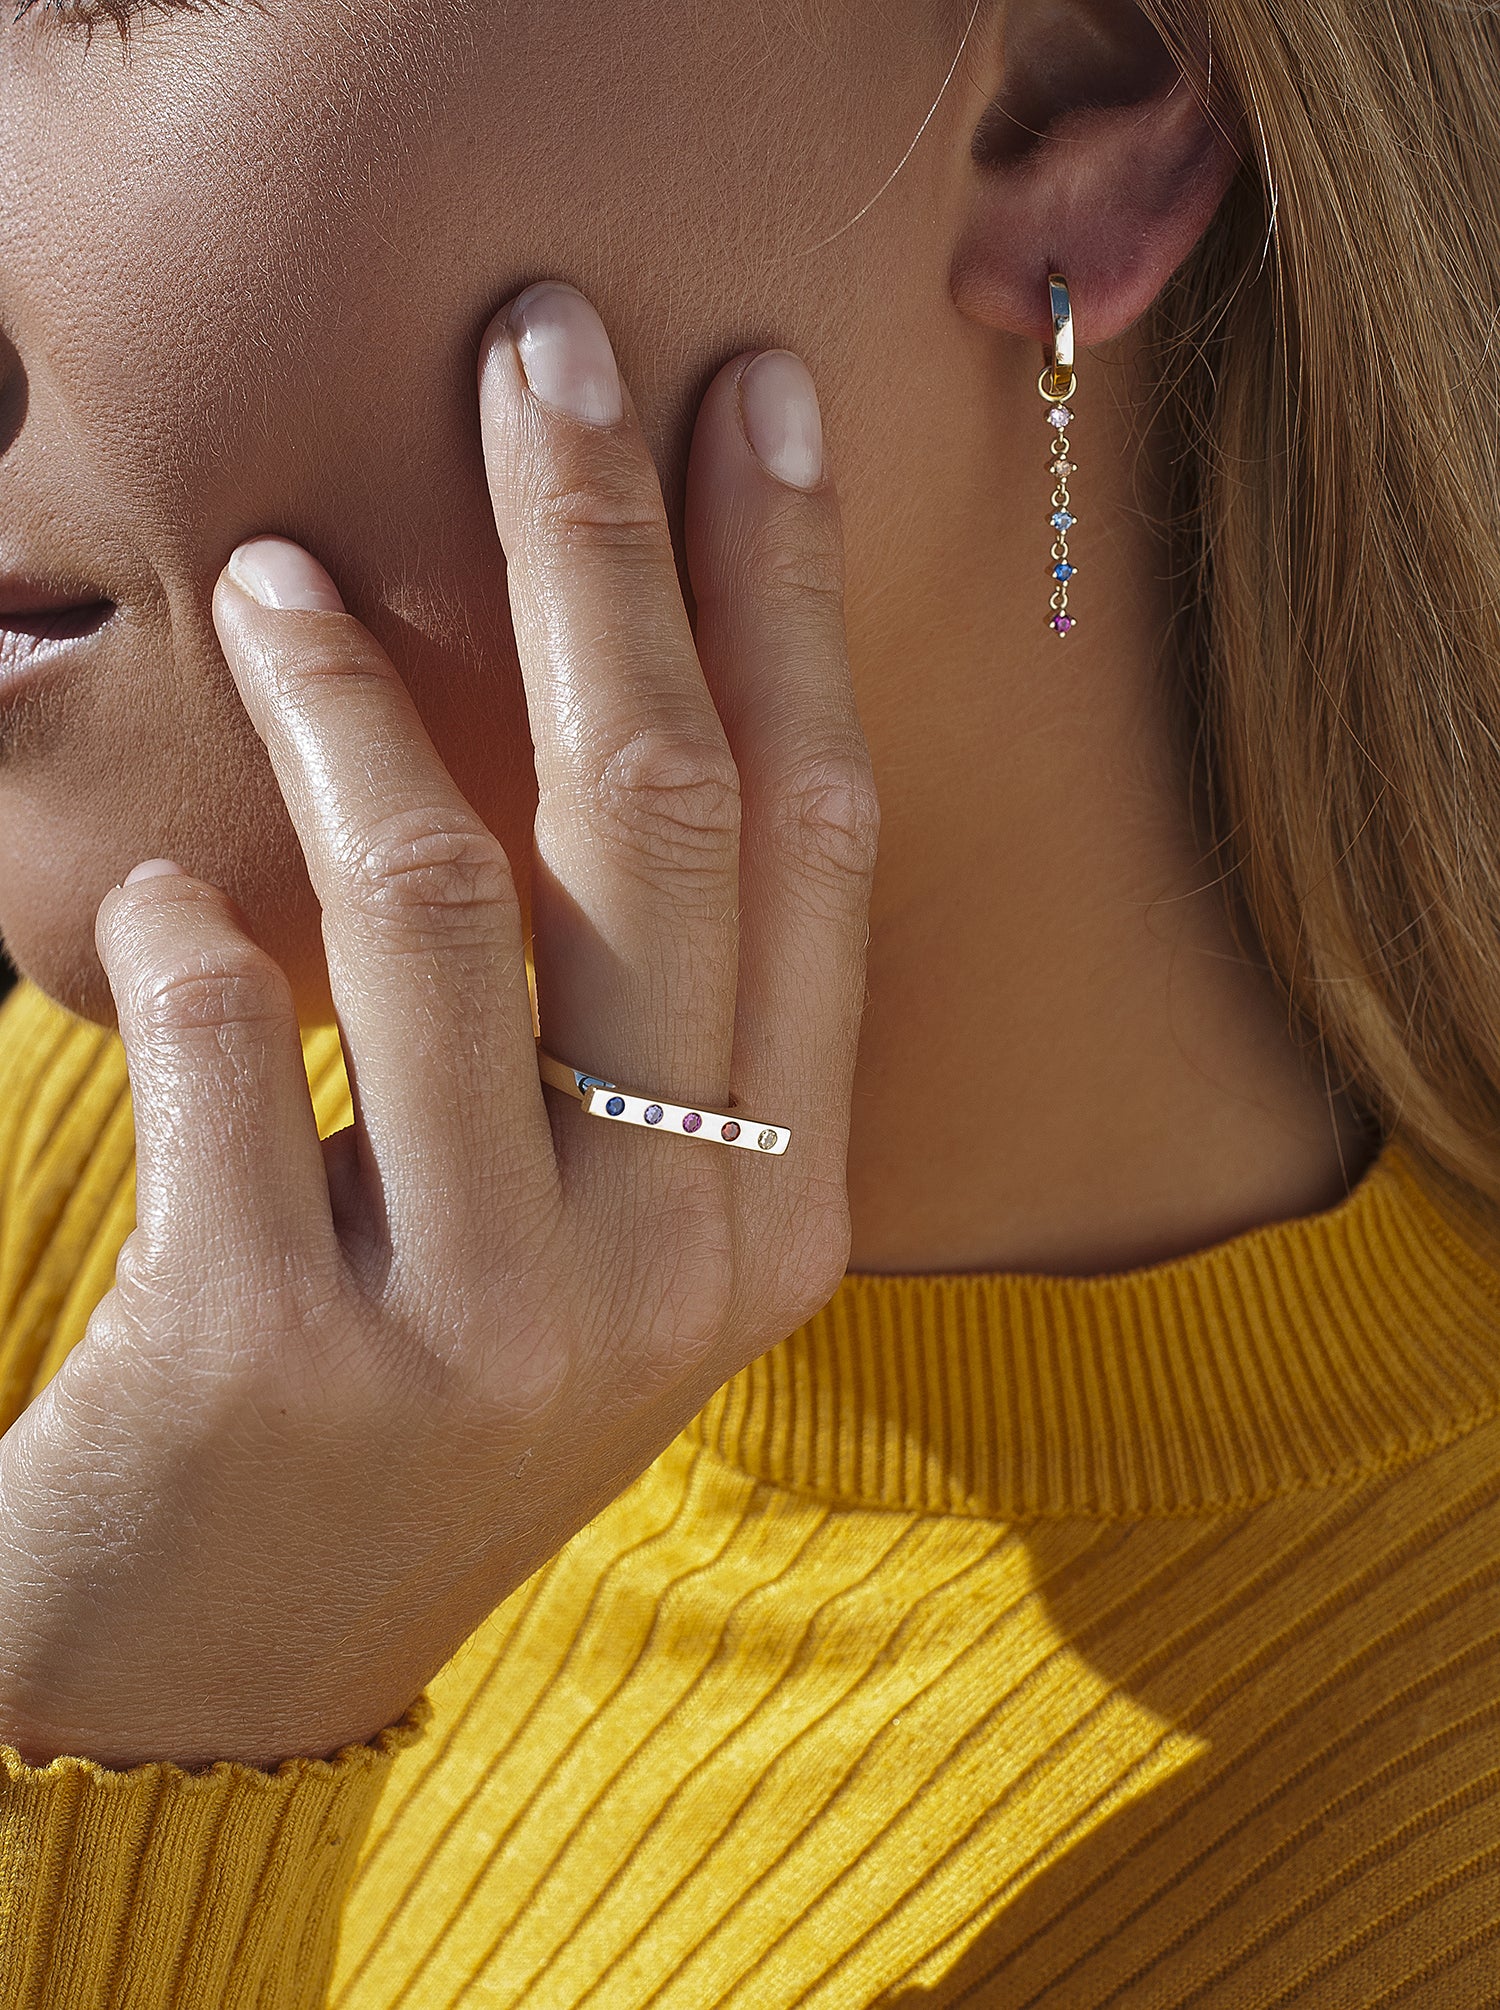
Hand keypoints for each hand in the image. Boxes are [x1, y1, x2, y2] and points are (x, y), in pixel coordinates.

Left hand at [0, 285, 876, 1769]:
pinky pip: (213, 1040)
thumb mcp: (587, 1230)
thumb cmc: (422, 1388)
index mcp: (776, 1217)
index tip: (748, 401)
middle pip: (656, 820)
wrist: (243, 1662)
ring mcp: (482, 1320)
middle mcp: (671, 1264)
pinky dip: (166, 934)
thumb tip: (590, 716)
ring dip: (342, 699)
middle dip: (601, 546)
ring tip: (278, 573)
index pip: (810, 843)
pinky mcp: (275, 1357)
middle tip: (536, 345)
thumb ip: (632, 1030)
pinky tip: (147, 906)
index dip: (781, 600)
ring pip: (434, 902)